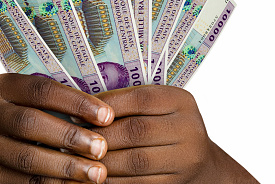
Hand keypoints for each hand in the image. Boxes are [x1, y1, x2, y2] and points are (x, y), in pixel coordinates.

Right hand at [0, 74, 116, 183]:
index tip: (106, 115)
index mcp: (0, 85)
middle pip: (30, 123)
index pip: (41, 89)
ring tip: (96, 173)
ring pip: (26, 158)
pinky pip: (23, 183)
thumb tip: (104, 113)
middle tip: (102, 148)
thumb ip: (56, 100)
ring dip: (66, 167)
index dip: (76, 102)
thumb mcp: (29, 97)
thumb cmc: (22, 111)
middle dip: (70, 136)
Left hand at [89, 85, 257, 183]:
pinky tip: (94, 176)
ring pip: (134, 161)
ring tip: (77, 158)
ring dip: (101, 161)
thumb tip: (86, 105)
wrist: (202, 164)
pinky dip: (112, 181)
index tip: (79, 111)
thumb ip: (131, 102)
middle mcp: (189, 128)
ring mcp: (186, 160)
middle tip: (73, 137)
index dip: (106, 105)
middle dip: (99, 135)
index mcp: (181, 101)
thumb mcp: (159, 106)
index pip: (140, 98)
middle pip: (136, 130)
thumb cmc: (168, 126)